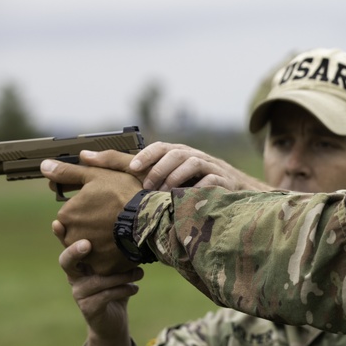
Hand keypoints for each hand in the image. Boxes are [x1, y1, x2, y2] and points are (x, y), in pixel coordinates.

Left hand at [42, 158, 143, 274]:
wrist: (151, 220)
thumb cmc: (125, 195)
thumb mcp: (96, 176)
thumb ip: (68, 172)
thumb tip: (44, 166)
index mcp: (67, 215)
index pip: (71, 213)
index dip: (88, 208)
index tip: (103, 205)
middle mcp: (71, 237)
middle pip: (78, 231)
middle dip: (91, 226)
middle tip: (112, 218)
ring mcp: (86, 255)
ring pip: (90, 248)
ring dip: (99, 242)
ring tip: (118, 231)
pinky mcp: (102, 267)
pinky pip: (103, 261)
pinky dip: (111, 255)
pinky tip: (122, 244)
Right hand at [60, 236, 141, 340]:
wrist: (115, 321)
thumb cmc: (116, 289)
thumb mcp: (117, 270)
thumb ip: (119, 256)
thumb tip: (137, 235)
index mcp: (80, 265)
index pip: (66, 247)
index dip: (59, 236)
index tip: (56, 223)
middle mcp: (74, 278)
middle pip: (67, 262)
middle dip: (75, 251)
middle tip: (88, 244)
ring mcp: (79, 294)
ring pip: (99, 280)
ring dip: (122, 275)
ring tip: (139, 273)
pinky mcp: (89, 308)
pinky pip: (107, 294)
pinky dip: (124, 289)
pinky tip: (135, 288)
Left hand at [127, 141, 270, 190]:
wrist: (234, 192)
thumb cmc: (196, 185)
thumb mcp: (173, 178)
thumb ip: (148, 174)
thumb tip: (112, 167)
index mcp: (180, 154)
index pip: (161, 147)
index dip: (147, 155)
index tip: (132, 168)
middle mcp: (195, 156)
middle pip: (176, 154)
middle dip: (159, 170)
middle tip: (147, 188)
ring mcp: (211, 167)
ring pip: (192, 163)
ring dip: (175, 178)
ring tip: (164, 195)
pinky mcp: (224, 181)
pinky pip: (210, 179)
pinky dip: (197, 187)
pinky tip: (186, 198)